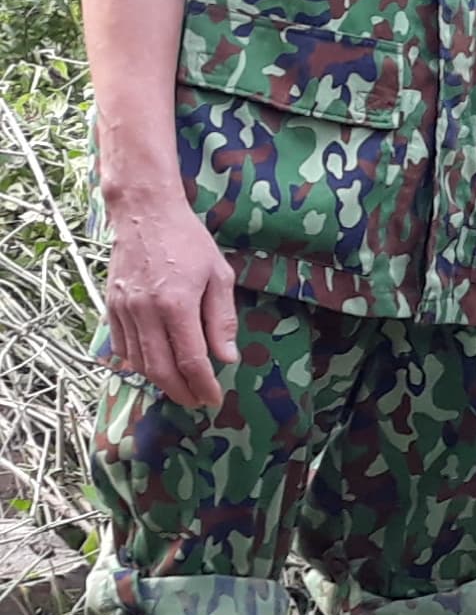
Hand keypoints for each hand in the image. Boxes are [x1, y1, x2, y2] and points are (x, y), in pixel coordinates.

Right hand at [101, 195, 235, 407]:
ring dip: (158, 381)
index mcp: (176, 305)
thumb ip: (221, 320)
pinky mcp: (110, 304)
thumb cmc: (188, 241)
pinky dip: (136, 362)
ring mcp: (123, 309)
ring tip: (179, 387)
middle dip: (180, 391)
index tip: (213, 399)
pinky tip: (153, 366)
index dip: (202, 384)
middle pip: (159, 368)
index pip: (190, 360)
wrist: (144, 213)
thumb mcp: (218, 276)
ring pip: (137, 361)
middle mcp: (144, 311)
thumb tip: (226, 358)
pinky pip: (120, 345)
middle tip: (196, 401)